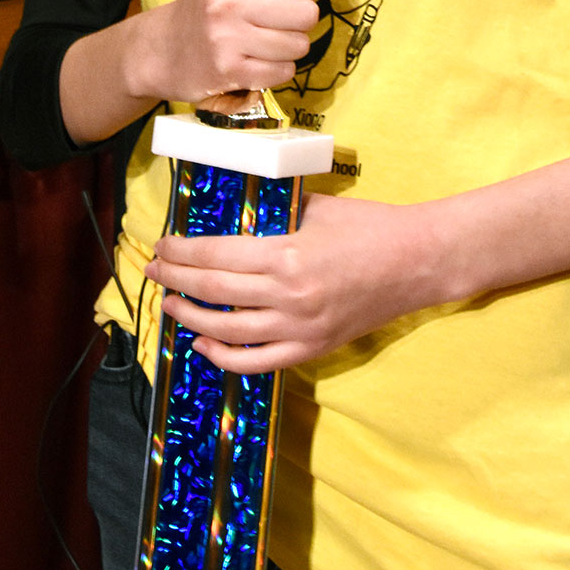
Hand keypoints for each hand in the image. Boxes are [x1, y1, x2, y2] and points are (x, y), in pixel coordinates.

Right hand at [132, 0, 319, 106]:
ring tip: (269, 40)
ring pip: (299, 45)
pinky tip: (259, 60)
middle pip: (306, 13)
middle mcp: (226, 2)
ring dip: (291, 46)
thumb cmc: (203, 4)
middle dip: (302, 19)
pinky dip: (278, 68)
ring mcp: (227, 40)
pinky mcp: (229, 72)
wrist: (161, 50)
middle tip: (284, 20)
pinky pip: (284, 71)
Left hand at [144, 190, 443, 372]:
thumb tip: (237, 214)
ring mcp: (299, 328)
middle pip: (213, 290)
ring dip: (189, 317)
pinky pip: (256, 361)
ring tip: (168, 304)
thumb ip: (275, 214)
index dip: (182, 252)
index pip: (216, 255)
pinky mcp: (312, 349)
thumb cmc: (369, 226)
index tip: (162, 244)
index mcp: (286, 255)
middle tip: (153, 269)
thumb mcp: (316, 208)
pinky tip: (203, 344)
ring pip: (226, 330)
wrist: (417, 263)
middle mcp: (287, 296)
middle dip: (174, 279)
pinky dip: (223, 356)